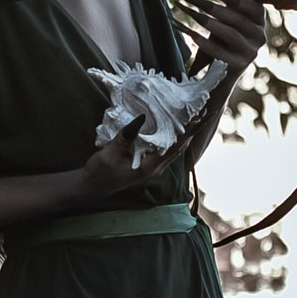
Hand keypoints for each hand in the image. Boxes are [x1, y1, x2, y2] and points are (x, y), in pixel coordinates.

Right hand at [70, 122, 188, 205]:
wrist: (91, 186)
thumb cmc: (99, 172)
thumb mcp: (110, 153)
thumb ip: (125, 136)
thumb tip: (141, 118)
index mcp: (150, 167)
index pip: (174, 145)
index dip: (187, 130)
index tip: (198, 115)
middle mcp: (156, 168)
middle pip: (180, 146)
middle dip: (192, 129)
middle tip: (205, 110)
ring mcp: (154, 166)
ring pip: (175, 147)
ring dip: (185, 132)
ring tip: (197, 115)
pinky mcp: (149, 163)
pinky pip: (166, 148)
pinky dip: (174, 136)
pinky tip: (177, 126)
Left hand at [176, 0, 270, 77]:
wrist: (222, 74)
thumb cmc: (224, 40)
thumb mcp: (230, 20)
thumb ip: (235, 2)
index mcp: (260, 23)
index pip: (253, 6)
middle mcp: (260, 37)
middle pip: (236, 18)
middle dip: (210, 7)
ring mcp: (251, 53)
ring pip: (229, 33)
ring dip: (205, 21)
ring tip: (184, 11)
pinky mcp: (238, 66)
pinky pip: (218, 51)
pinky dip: (201, 40)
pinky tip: (187, 32)